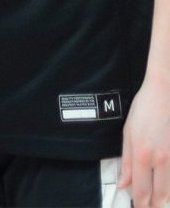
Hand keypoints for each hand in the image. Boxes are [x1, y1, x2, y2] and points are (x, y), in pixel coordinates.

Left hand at [120, 73, 169, 207]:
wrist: (165, 93)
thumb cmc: (144, 110)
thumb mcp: (128, 133)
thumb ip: (126, 162)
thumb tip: (123, 185)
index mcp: (142, 154)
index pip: (141, 190)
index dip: (140, 205)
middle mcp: (161, 159)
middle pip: (160, 194)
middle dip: (154, 206)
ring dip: (164, 197)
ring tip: (157, 202)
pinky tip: (165, 185)